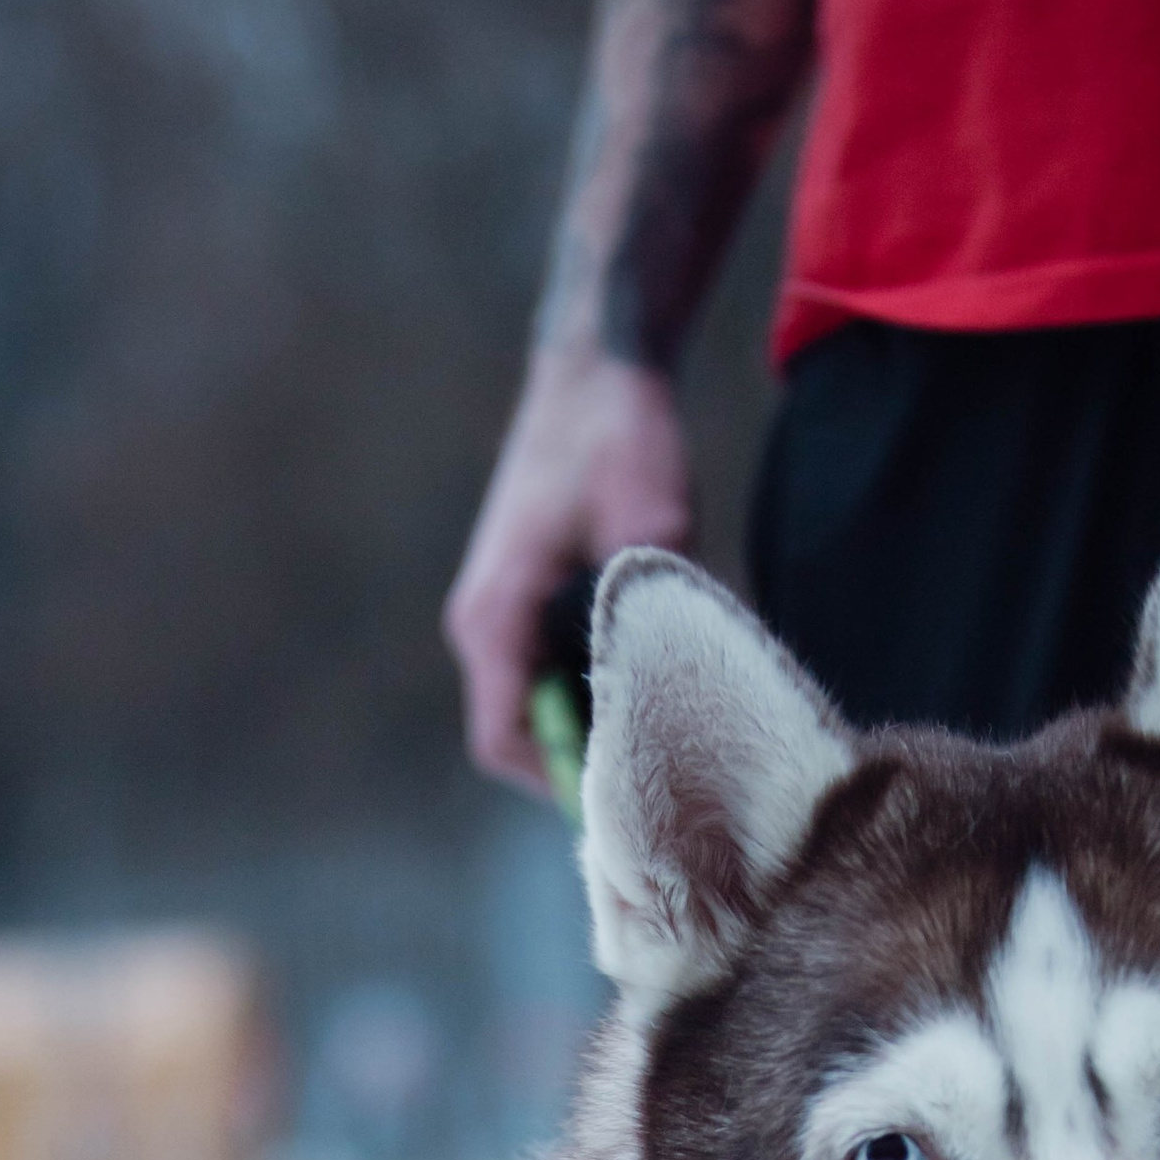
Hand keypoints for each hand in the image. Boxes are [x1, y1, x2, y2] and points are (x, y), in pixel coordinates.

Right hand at [444, 354, 693, 790]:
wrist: (599, 364)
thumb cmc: (619, 434)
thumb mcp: (652, 530)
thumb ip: (650, 617)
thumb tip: (674, 693)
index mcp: (495, 616)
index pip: (505, 741)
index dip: (563, 784)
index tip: (630, 796)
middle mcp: (485, 622)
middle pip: (520, 736)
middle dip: (585, 763)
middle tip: (663, 778)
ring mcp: (501, 610)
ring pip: (536, 705)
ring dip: (592, 725)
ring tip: (663, 735)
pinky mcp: (525, 597)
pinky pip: (547, 671)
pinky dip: (592, 690)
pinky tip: (650, 683)